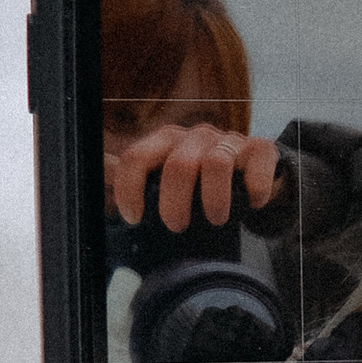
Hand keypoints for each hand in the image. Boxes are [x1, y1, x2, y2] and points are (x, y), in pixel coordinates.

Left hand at [105, 123, 280, 231]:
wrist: (251, 170)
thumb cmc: (201, 177)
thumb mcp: (164, 172)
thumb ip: (134, 171)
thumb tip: (100, 163)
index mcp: (166, 140)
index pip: (137, 158)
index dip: (131, 190)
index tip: (135, 218)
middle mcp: (196, 136)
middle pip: (178, 166)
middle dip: (175, 203)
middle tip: (177, 227)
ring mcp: (230, 140)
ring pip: (216, 164)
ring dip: (214, 200)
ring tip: (215, 220)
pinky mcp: (261, 148)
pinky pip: (256, 167)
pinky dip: (254, 190)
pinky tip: (252, 204)